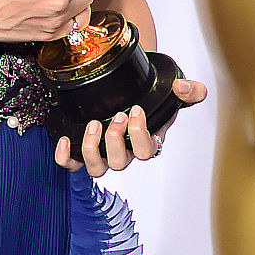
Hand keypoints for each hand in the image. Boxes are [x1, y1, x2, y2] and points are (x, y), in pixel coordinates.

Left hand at [54, 77, 207, 176]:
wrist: (131, 85)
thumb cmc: (151, 93)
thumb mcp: (172, 89)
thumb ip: (189, 91)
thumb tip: (184, 88)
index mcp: (146, 141)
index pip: (147, 152)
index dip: (140, 135)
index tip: (136, 110)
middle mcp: (125, 150)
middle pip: (120, 163)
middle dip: (116, 139)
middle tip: (117, 115)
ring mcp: (103, 151)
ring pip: (96, 168)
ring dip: (92, 149)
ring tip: (93, 125)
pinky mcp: (84, 147)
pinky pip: (73, 164)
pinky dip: (66, 157)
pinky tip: (65, 140)